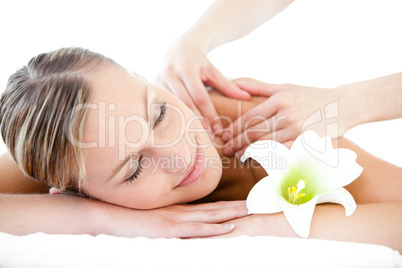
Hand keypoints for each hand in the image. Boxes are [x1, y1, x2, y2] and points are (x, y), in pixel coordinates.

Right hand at [95, 200, 247, 237]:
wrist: (111, 216)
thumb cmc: (132, 218)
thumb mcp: (155, 218)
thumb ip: (171, 219)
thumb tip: (185, 224)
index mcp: (180, 211)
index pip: (210, 207)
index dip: (229, 205)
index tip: (246, 204)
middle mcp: (182, 212)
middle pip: (216, 209)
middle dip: (237, 207)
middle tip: (257, 204)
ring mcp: (176, 219)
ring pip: (211, 217)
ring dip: (232, 214)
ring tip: (250, 211)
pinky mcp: (169, 228)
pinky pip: (196, 230)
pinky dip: (213, 229)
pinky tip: (228, 228)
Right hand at [156, 38, 249, 134]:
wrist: (178, 48)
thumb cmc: (199, 62)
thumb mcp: (213, 71)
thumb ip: (228, 86)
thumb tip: (246, 98)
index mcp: (187, 68)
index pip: (199, 97)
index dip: (209, 113)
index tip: (217, 128)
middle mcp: (170, 73)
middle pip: (185, 104)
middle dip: (197, 121)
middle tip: (208, 137)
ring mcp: (159, 80)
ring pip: (172, 107)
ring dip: (184, 123)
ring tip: (196, 136)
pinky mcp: (152, 86)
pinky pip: (162, 106)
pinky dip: (172, 118)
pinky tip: (181, 129)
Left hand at [221, 78, 349, 156]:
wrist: (344, 105)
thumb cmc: (311, 95)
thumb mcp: (285, 87)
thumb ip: (260, 88)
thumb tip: (236, 84)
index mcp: (279, 100)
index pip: (249, 117)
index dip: (234, 129)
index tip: (224, 136)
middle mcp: (286, 114)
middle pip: (254, 133)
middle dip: (237, 142)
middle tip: (227, 149)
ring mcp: (297, 130)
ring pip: (266, 145)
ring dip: (249, 153)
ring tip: (239, 156)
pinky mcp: (307, 143)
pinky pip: (283, 154)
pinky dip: (269, 158)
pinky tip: (259, 161)